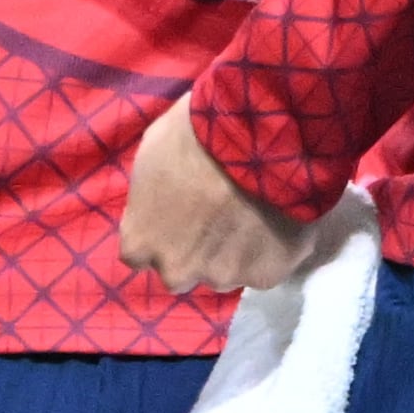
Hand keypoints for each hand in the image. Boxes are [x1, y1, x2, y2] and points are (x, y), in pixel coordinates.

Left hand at [119, 95, 320, 291]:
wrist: (260, 141)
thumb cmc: (195, 136)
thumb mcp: (153, 151)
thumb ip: (151, 191)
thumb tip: (161, 196)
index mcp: (141, 241)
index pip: (138, 255)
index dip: (157, 237)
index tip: (172, 218)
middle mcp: (177, 269)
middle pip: (179, 272)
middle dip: (191, 254)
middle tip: (212, 219)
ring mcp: (222, 276)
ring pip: (223, 272)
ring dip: (230, 253)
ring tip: (249, 215)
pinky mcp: (264, 276)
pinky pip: (262, 268)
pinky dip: (267, 252)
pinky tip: (275, 221)